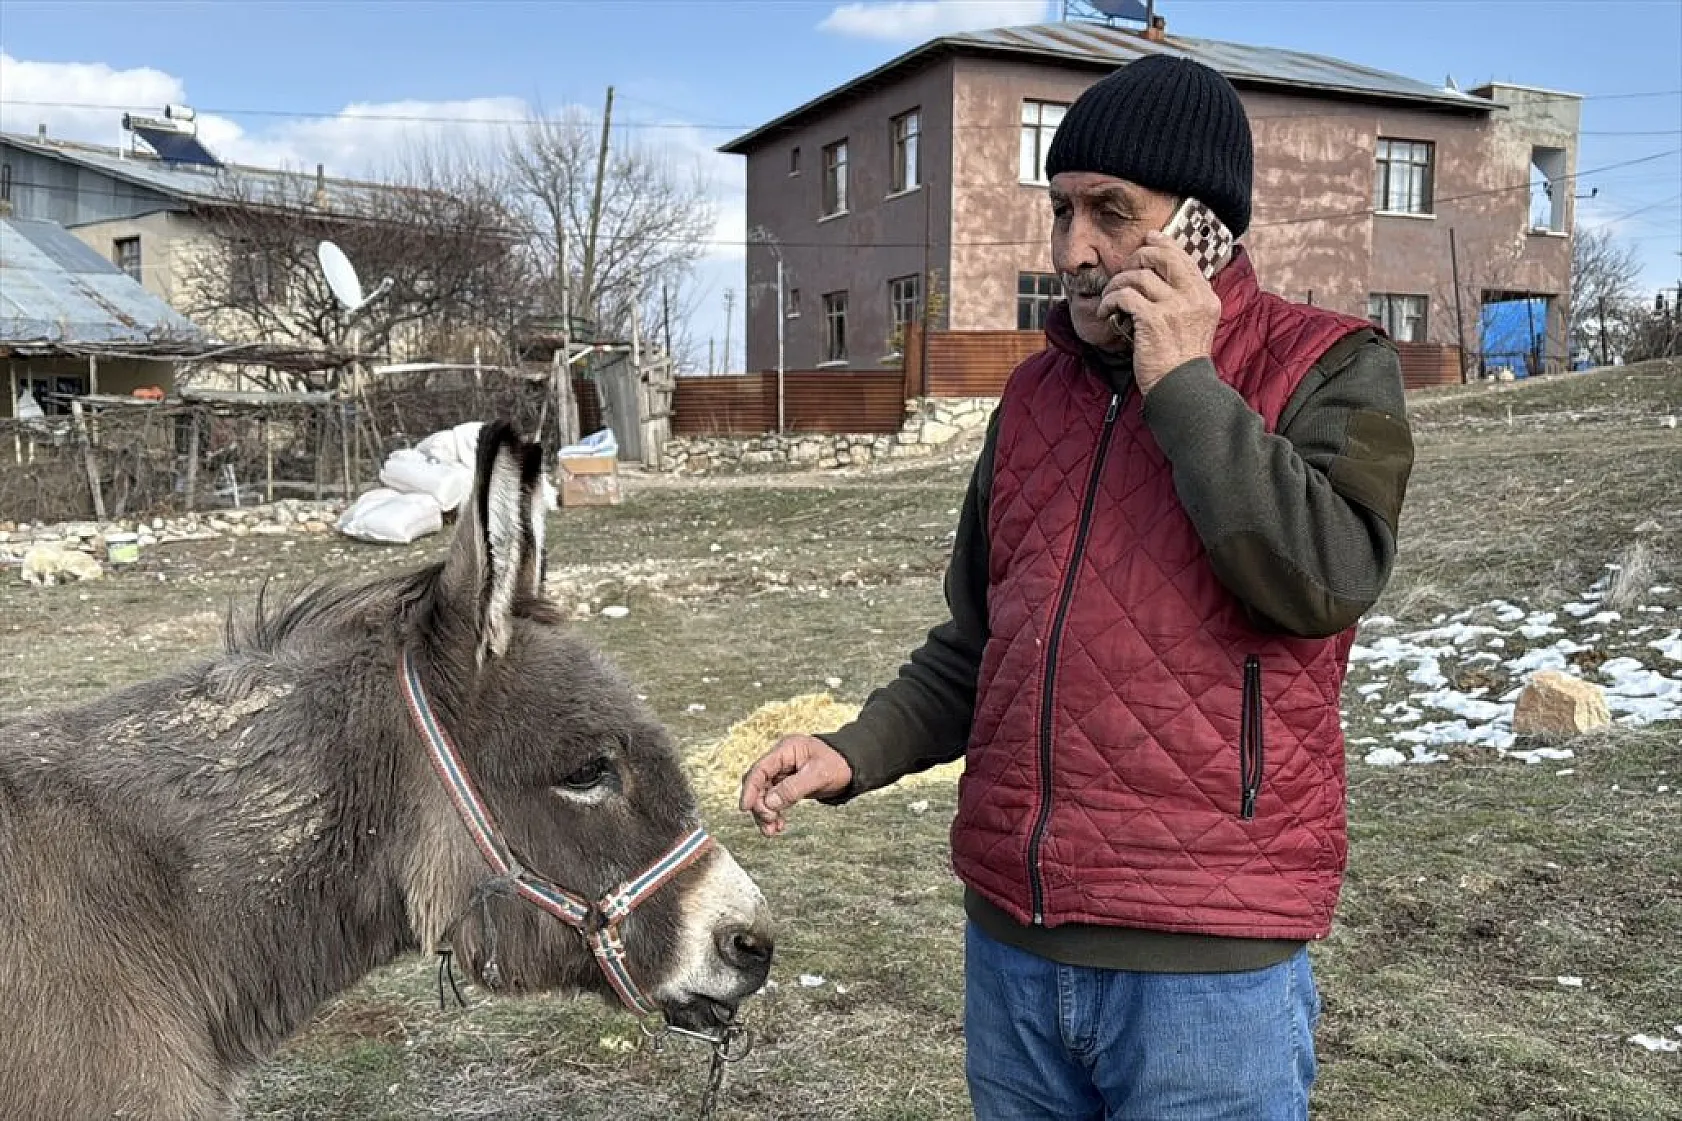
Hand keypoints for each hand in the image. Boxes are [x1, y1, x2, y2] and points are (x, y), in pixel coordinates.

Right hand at [738, 734, 853, 836]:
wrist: (853, 767)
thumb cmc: (838, 764)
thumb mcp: (818, 775)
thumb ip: (793, 788)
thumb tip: (769, 803)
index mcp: (786, 750)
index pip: (760, 769)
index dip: (750, 789)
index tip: (745, 808)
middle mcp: (781, 761)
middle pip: (759, 784)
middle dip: (760, 805)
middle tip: (770, 822)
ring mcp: (783, 773)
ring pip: (765, 795)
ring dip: (765, 814)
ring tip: (772, 831)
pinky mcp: (788, 785)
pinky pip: (774, 800)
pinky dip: (774, 814)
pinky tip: (778, 826)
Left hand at [1097, 231, 1222, 393]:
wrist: (1182, 390)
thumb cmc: (1181, 361)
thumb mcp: (1194, 325)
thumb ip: (1184, 300)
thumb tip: (1158, 276)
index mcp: (1206, 297)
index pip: (1184, 258)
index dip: (1163, 244)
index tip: (1148, 238)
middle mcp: (1194, 298)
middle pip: (1163, 257)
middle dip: (1138, 256)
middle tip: (1125, 270)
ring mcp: (1175, 307)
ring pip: (1138, 275)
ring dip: (1117, 284)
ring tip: (1110, 298)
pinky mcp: (1153, 320)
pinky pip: (1124, 296)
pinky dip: (1110, 301)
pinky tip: (1106, 312)